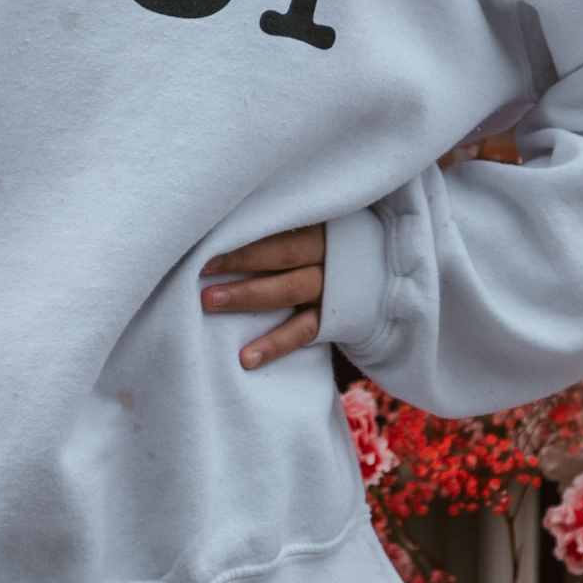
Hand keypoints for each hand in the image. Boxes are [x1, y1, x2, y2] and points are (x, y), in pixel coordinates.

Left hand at [201, 226, 324, 370]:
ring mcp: (331, 289)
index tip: (209, 245)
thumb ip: (280, 227)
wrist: (382, 273)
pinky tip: (246, 358)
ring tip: (211, 302)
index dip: (246, 237)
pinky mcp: (334, 320)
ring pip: (288, 291)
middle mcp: (327, 256)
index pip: (280, 229)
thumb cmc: (329, 245)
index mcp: (320, 227)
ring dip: (249, 297)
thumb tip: (225, 224)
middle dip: (240, 263)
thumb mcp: (315, 227)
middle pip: (282, 256)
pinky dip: (275, 345)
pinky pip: (302, 332)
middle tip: (201, 271)